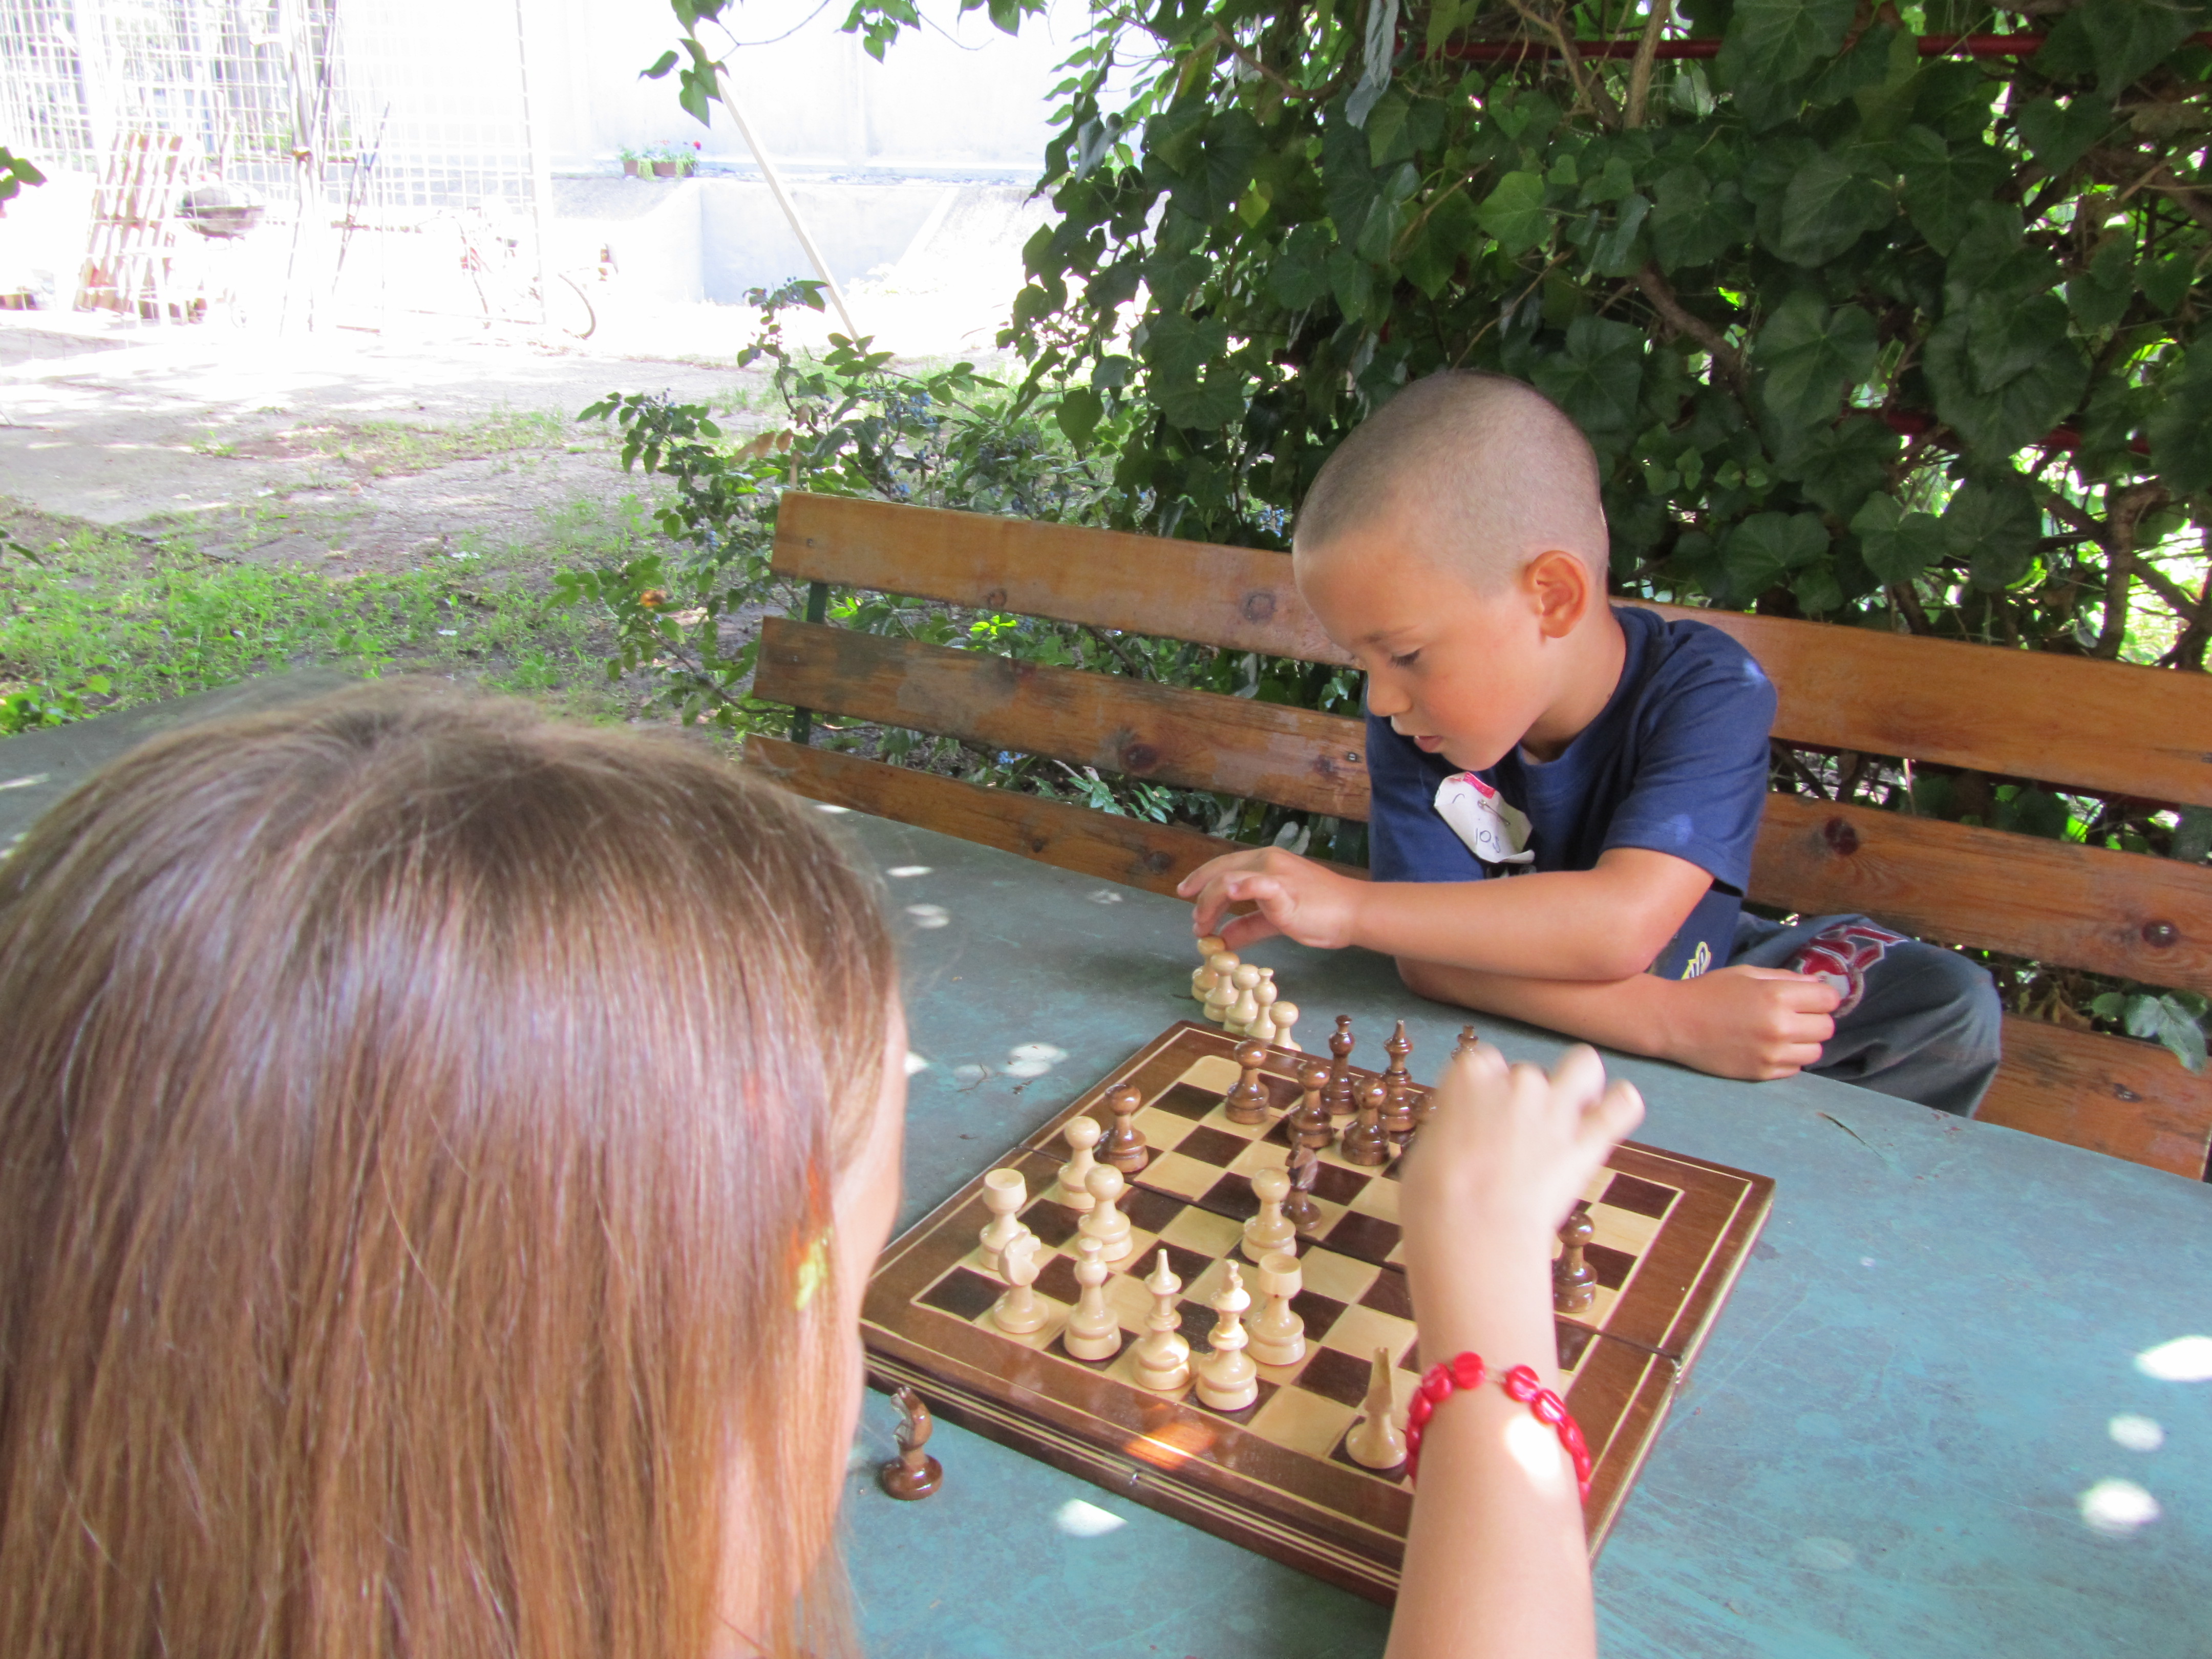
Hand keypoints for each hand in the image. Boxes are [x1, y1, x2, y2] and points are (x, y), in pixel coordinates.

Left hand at [1175, 846, 1363, 951]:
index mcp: (1266, 862)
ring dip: (1209, 904)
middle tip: (1194, 922)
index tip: (1186, 894)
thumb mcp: (1275, 920)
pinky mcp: (1285, 890)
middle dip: (1200, 897)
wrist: (1354, 912)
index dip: (1202, 879)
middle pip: (1221, 872)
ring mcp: (1276, 874)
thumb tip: (1223, 938)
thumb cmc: (1321, 913)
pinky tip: (1229, 894)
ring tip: (1203, 926)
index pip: (1225, 866)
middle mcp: (1267, 861)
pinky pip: (1257, 885)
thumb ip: (1249, 926)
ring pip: (1229, 880)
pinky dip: (1239, 889)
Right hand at [1400, 1044, 1643, 1274]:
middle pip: (1525, 1074)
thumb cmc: (1435, 1199)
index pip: (1480, 1062)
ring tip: (1574, 1102)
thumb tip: (1461, 1138)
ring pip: (1582, 1066)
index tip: (1479, 1115)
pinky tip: (1617, 1107)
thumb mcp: (1426, 1152)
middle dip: (1523, 1100)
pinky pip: (1621, 1106)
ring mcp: (1556, 1108)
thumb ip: (1452, 1130)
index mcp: (1470, 1076)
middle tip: (1516, 1137)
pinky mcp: (1587, 1140)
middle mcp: (1516, 1081)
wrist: (1473, 1230)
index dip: (1482, 1090)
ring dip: (1579, 1081)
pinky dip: (1621, 1105)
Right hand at [1658, 964, 1838, 1079]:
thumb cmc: (1709, 991)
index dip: (1822, 996)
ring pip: (1815, 1052)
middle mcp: (1780, 1026)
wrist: (1674, 1022)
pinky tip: (1768, 1048)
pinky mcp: (1762, 1073)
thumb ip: (1785, 978)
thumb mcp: (1747, 974)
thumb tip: (1818, 985)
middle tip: (1795, 1015)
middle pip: (1827, 1028)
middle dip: (1815, 1019)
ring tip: (1782, 1034)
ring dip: (1804, 1042)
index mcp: (1777, 996)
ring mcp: (1772, 1054)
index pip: (1829, 999)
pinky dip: (1787, 1059)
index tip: (1809, 997)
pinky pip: (1795, 1069)